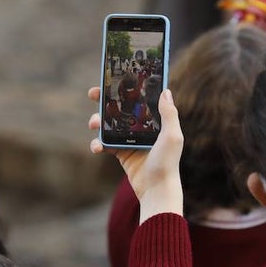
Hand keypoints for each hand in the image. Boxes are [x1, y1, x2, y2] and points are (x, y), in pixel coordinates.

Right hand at [88, 87, 183, 222]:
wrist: (156, 189)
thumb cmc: (167, 162)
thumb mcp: (173, 136)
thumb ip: (169, 114)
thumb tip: (166, 90)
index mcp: (154, 120)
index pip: (139, 98)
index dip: (127, 87)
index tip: (115, 76)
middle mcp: (142, 127)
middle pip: (120, 107)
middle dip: (104, 99)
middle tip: (93, 93)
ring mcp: (129, 139)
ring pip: (108, 123)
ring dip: (97, 120)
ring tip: (93, 123)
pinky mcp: (120, 152)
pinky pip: (105, 144)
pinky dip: (98, 144)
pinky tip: (97, 147)